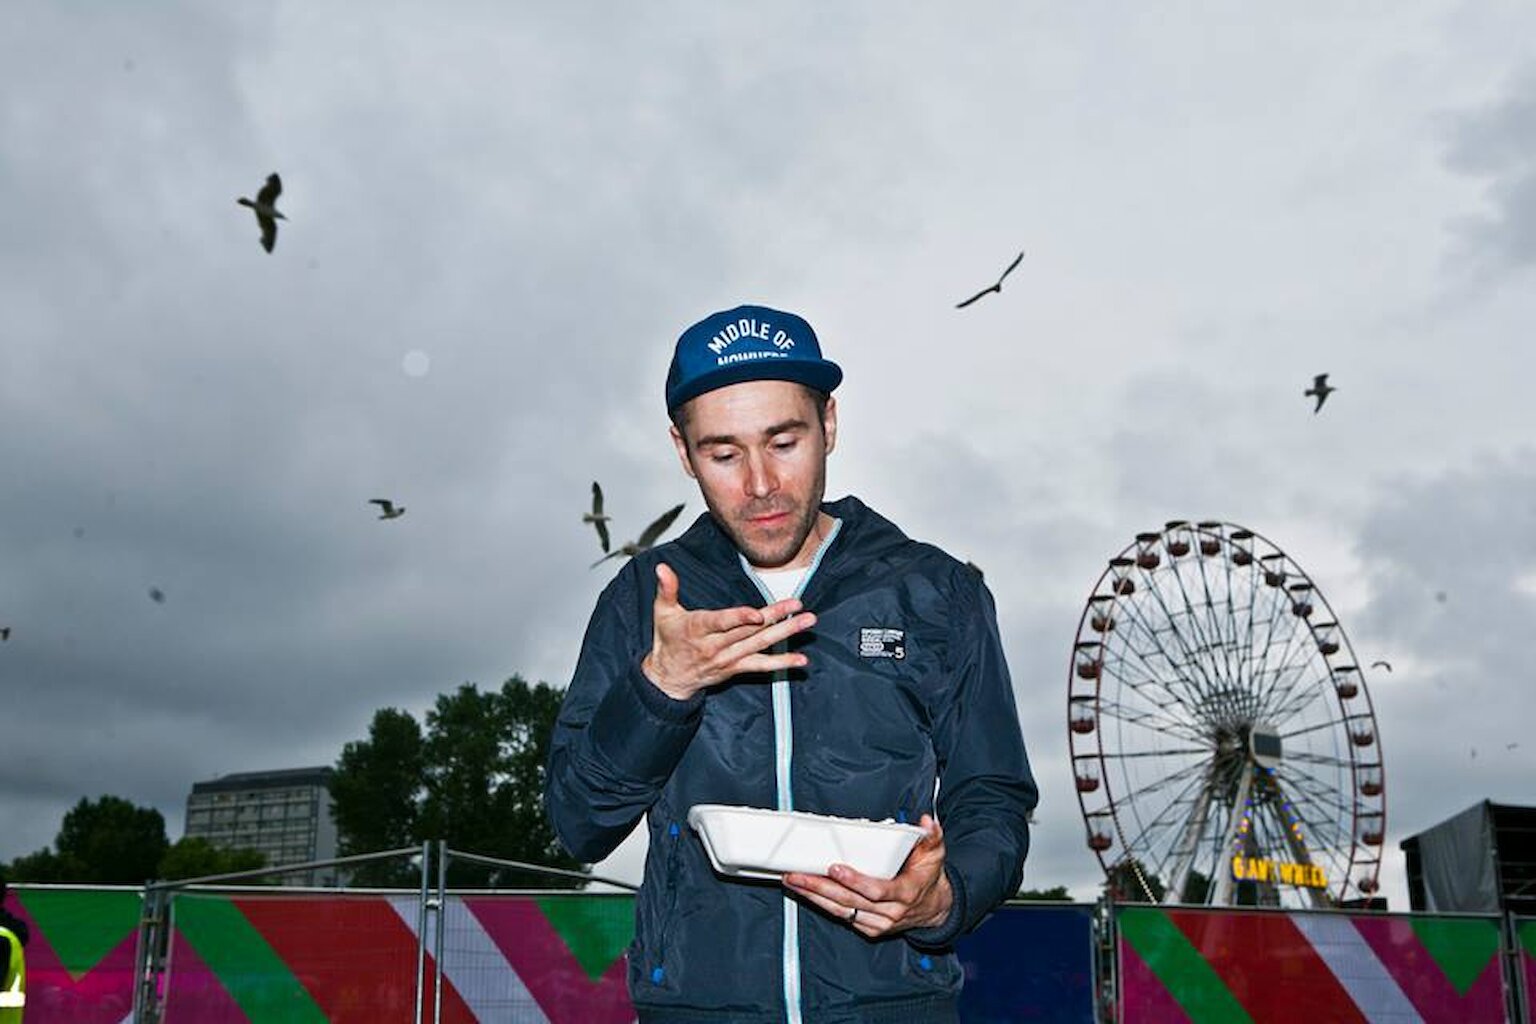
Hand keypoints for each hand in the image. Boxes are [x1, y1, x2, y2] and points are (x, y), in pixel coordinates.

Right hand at [641, 562, 816, 700]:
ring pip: (760, 645)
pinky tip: (801, 660)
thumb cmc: (667, 640)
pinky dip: (782, 664)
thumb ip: (666, 589)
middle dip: (775, 617)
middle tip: (798, 605)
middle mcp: (716, 646)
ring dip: (786, 634)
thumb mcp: (662, 613)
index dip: (740, 618)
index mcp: (697, 629)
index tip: (758, 614)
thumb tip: (663, 568)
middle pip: (749, 630)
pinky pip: (762, 667)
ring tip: (807, 622)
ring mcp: (728, 659)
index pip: (721, 623)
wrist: (669, 678)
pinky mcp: (736, 668)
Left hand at [782, 814, 952, 937]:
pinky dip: (823, 905)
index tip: (835, 868)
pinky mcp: (869, 928)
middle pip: (850, 902)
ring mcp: (878, 923)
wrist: (934, 909)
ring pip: (842, 912)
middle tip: (798, 874)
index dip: (855, 881)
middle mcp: (890, 912)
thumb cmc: (928, 878)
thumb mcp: (935, 854)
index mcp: (905, 893)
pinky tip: (807, 893)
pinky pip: (842, 917)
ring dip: (815, 897)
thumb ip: (932, 836)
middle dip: (820, 888)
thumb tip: (926, 821)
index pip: (876, 890)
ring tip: (794, 882)